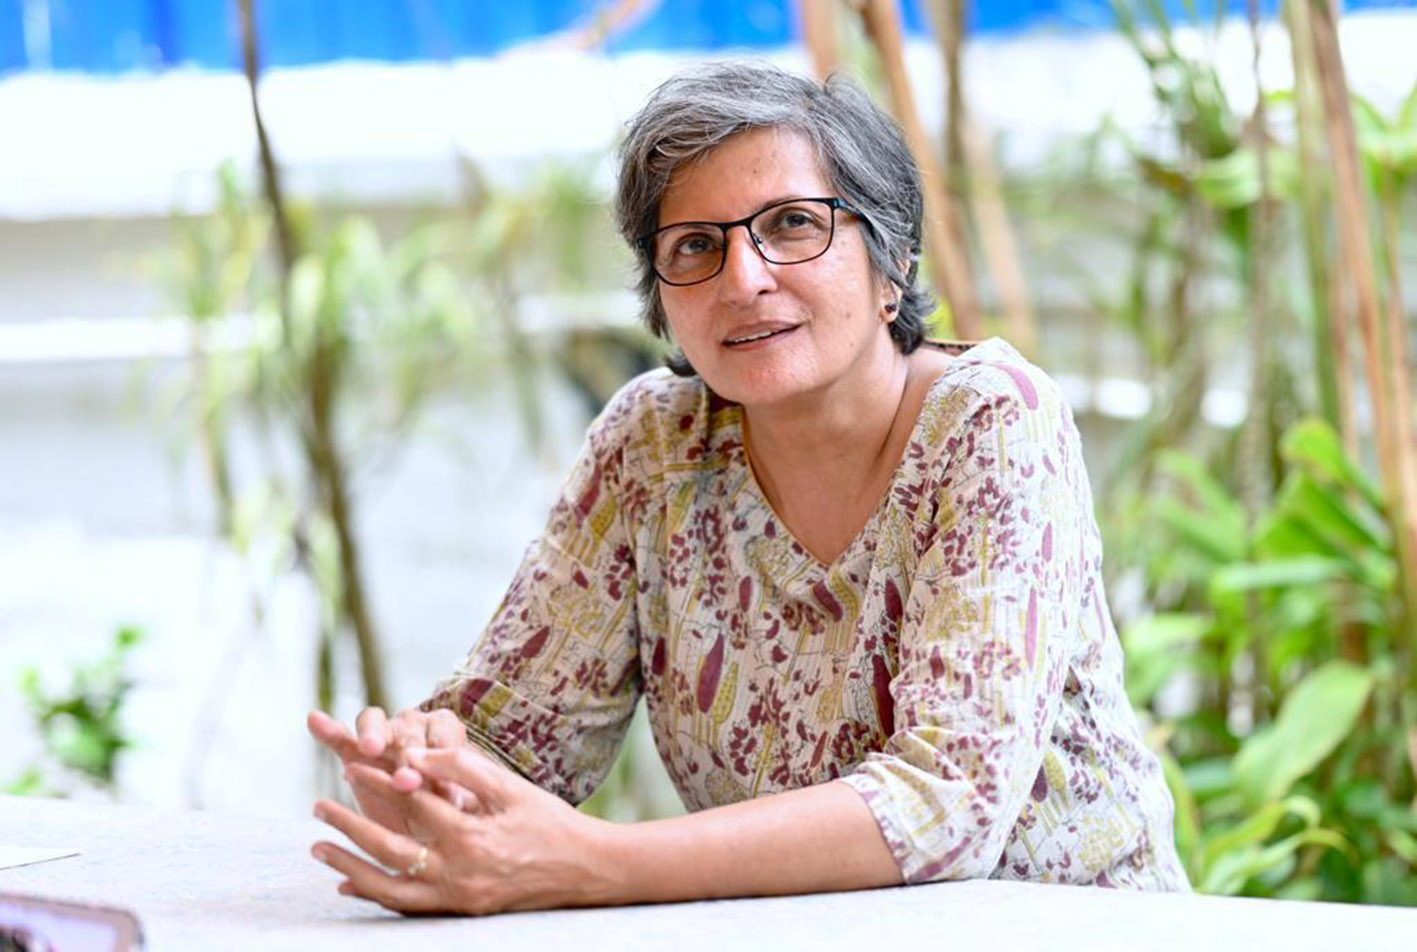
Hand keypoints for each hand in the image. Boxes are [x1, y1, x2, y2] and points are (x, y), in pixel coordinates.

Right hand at [306, 707, 477, 835]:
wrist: (422, 832)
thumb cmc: (449, 814)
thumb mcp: (459, 808)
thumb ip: (457, 798)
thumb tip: (460, 800)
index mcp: (444, 730)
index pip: (442, 730)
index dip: (441, 749)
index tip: (439, 772)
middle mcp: (413, 724)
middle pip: (408, 728)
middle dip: (407, 753)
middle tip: (407, 780)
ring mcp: (382, 735)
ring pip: (374, 723)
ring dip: (373, 735)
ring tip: (370, 748)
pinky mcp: (354, 752)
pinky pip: (339, 737)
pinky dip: (327, 728)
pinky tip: (314, 719)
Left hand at [311, 748, 621, 914]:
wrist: (584, 869)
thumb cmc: (549, 821)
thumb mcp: (510, 788)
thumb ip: (462, 769)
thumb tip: (416, 755)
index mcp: (470, 835)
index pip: (411, 803)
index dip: (378, 780)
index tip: (351, 762)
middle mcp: (457, 872)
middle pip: (388, 848)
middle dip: (348, 826)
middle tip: (318, 807)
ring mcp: (456, 898)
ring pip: (388, 888)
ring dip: (350, 868)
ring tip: (319, 849)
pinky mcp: (459, 912)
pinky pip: (406, 908)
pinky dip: (375, 895)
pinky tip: (349, 886)